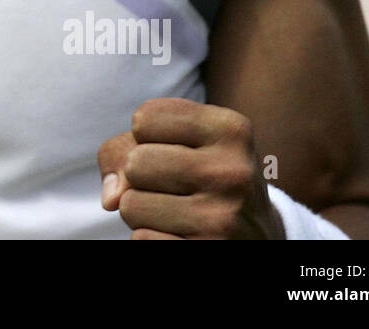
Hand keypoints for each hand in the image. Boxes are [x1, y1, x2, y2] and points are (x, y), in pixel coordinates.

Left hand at [97, 97, 285, 238]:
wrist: (257, 237)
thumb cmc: (203, 179)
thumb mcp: (178, 144)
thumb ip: (125, 150)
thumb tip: (111, 198)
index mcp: (231, 130)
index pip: (145, 118)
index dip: (146, 137)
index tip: (175, 149)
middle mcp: (233, 172)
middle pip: (135, 162)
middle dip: (141, 177)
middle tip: (175, 187)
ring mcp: (223, 218)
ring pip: (130, 205)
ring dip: (143, 212)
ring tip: (177, 212)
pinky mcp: (207, 251)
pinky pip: (141, 239)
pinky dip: (150, 237)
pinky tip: (181, 234)